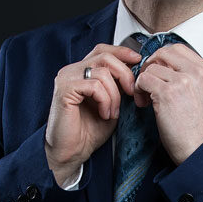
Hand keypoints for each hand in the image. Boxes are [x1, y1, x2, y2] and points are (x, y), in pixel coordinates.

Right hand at [45, 44, 140, 184]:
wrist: (72, 152)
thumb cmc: (89, 130)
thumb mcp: (111, 102)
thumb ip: (118, 85)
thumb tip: (136, 69)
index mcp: (81, 71)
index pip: (102, 49)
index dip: (121, 51)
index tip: (138, 60)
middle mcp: (71, 71)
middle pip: (105, 57)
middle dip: (124, 74)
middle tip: (131, 93)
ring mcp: (66, 78)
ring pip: (102, 73)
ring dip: (115, 95)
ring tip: (113, 112)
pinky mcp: (64, 90)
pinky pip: (94, 86)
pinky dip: (105, 100)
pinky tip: (104, 114)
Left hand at [134, 44, 202, 165]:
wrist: (199, 150)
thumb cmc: (197, 128)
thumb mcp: (202, 94)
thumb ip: (190, 77)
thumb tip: (164, 66)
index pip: (178, 48)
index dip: (162, 58)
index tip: (157, 72)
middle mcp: (197, 72)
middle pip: (163, 52)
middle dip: (151, 65)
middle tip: (147, 82)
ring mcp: (183, 81)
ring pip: (151, 67)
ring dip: (143, 81)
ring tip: (146, 98)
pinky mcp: (167, 93)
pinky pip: (143, 79)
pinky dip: (138, 90)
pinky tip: (144, 104)